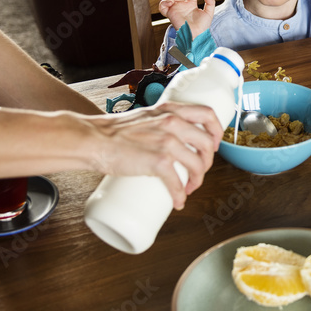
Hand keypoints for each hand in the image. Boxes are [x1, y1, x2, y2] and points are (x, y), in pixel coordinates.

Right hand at [93, 102, 221, 208]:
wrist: (93, 140)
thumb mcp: (144, 116)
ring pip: (197, 165)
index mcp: (171, 110)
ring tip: (188, 188)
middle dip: (208, 162)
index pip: (208, 114)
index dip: (217, 131)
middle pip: (207, 144)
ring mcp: (167, 142)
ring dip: (197, 180)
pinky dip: (180, 196)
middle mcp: (173, 122)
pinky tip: (178, 201)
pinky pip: (177, 183)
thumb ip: (159, 122)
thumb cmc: (113, 131)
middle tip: (198, 172)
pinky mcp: (158, 161)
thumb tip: (170, 138)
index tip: (214, 144)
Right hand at [159, 0, 215, 35]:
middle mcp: (182, 5)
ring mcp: (175, 9)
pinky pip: (162, 6)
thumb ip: (210, 3)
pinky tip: (171, 3)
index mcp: (191, 4)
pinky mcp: (170, 14)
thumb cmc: (202, 27)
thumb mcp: (209, 13)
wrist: (196, 35)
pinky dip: (164, 3)